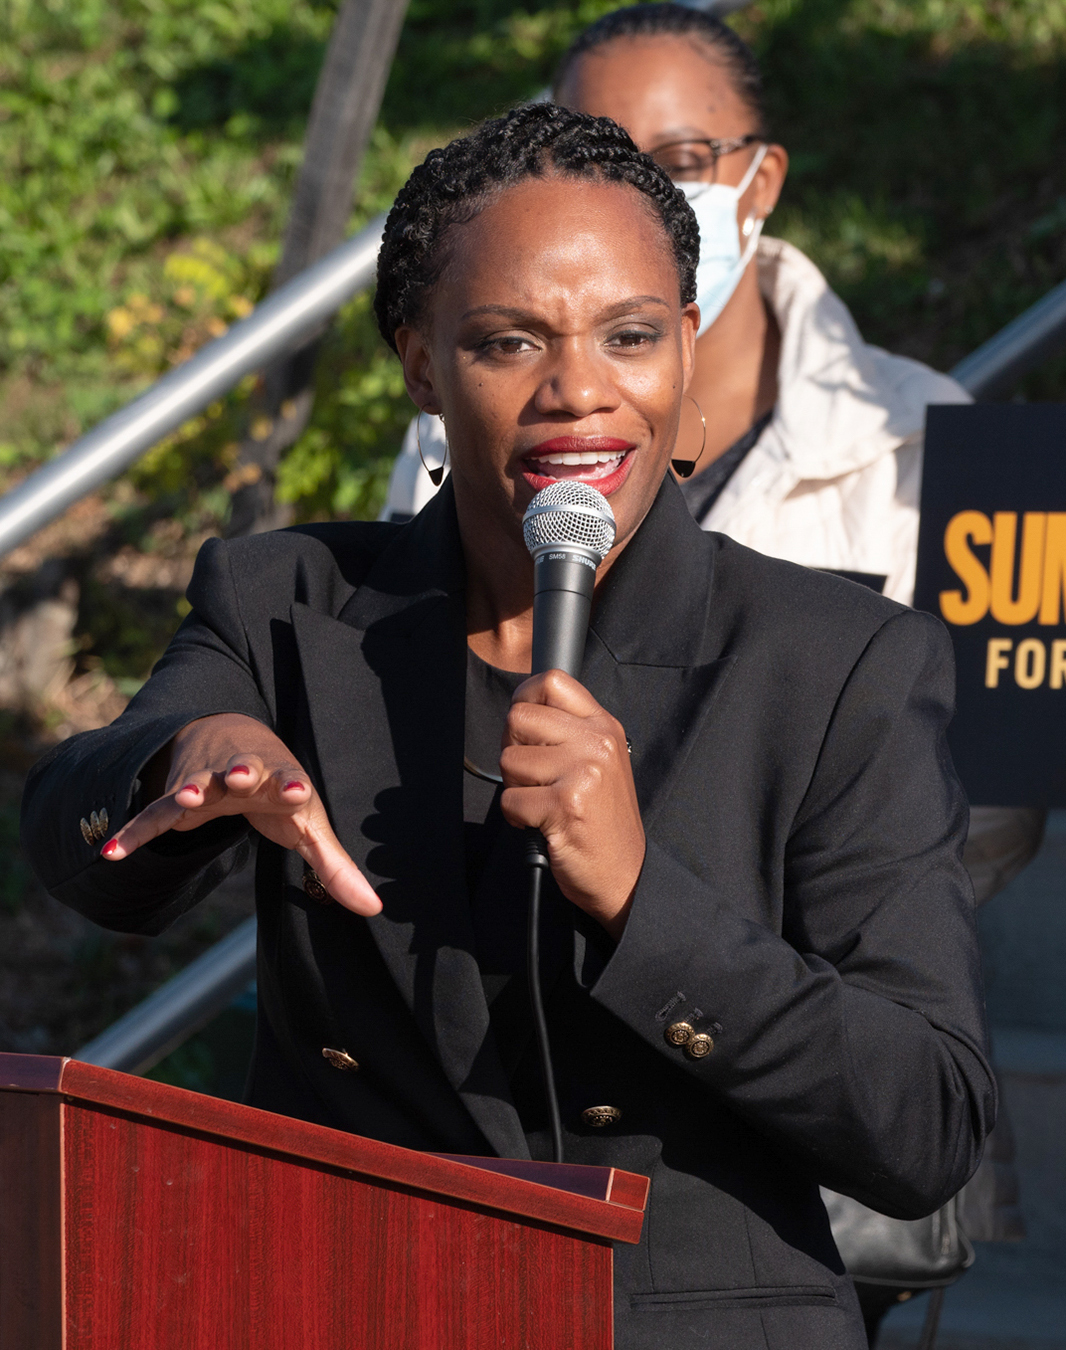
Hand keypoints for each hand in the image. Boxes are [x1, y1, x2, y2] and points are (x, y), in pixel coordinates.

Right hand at [101, 713, 380, 916]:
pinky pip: (154, 816)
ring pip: (196, 783)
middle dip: (240, 773)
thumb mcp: (308, 823)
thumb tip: (374, 910)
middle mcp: (242, 773)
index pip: (290, 782)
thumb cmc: (279, 790)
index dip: (294, 788)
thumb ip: (335, 868)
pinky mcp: (175, 797)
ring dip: (190, 790)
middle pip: (242, 770)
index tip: (300, 792)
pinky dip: (135, 833)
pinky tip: (111, 853)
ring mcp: (206, 782)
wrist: (232, 739)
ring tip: (186, 798)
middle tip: (238, 776)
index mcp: (281, 779)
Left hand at [499, 671, 643, 938]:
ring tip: (543, 803)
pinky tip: (543, 825)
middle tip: (532, 777)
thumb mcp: (600, 762)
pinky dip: (517, 819)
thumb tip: (519, 712)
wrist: (627, 875)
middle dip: (513, 749)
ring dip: (515, 788)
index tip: (524, 728)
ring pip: (509, 760)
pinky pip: (511, 800)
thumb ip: (569, 732)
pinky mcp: (566, 805)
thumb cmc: (603, 820)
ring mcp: (583, 772)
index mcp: (604, 726)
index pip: (552, 681)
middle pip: (519, 717)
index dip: (525, 698)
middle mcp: (596, 743)